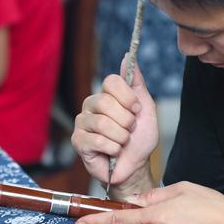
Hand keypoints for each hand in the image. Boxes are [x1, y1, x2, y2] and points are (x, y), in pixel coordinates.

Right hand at [71, 56, 158, 193]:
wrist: (134, 166)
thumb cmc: (139, 139)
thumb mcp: (146, 108)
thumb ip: (137, 83)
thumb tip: (128, 57)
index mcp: (106, 94)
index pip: (111, 81)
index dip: (128, 97)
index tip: (136, 110)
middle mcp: (91, 105)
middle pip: (105, 102)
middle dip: (126, 121)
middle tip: (129, 130)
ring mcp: (82, 122)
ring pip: (102, 123)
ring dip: (121, 137)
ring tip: (122, 143)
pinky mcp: (78, 141)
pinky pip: (96, 140)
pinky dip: (112, 149)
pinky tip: (113, 152)